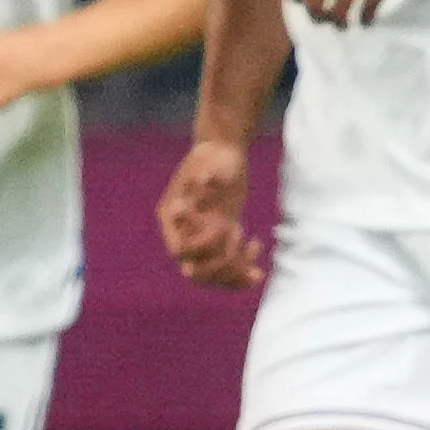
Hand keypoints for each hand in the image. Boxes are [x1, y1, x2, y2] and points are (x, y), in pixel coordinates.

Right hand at [158, 140, 266, 289]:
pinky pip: (225, 268)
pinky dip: (241, 275)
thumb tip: (203, 180)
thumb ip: (205, 175)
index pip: (181, 250)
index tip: (227, 227)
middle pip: (194, 270)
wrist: (222, 153)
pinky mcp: (219, 239)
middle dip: (220, 265)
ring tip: (256, 264)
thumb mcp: (209, 163)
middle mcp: (182, 233)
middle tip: (241, 239)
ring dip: (233, 275)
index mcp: (171, 217)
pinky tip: (258, 275)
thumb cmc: (213, 156)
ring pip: (210, 276)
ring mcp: (200, 239)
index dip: (204, 247)